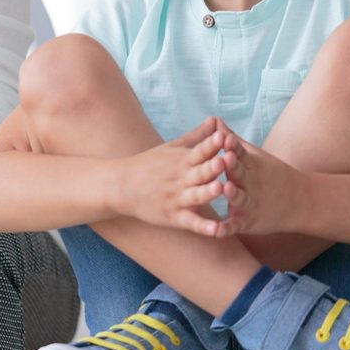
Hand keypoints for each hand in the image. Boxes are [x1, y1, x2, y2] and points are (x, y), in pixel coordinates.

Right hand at [115, 117, 228, 235]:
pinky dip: (203, 227)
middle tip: (227, 160)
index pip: (200, 150)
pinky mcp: (174, 217)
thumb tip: (216, 119)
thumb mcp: (172, 147)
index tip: (224, 135)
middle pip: (200, 172)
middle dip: (213, 166)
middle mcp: (181, 178)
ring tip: (221, 188)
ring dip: (209, 192)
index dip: (212, 144)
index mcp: (182, 160)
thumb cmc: (150, 164)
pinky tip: (216, 230)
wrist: (122, 186)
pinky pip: (191, 222)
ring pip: (197, 196)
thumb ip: (197, 136)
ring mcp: (177, 199)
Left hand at [210, 129, 304, 237]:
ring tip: (225, 188)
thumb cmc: (270, 174)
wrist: (299, 202)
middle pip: (241, 174)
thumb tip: (214, 121)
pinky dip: (227, 228)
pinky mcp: (248, 222)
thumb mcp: (254, 156)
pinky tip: (215, 231)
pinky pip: (236, 226)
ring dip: (233, 194)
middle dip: (233, 166)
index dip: (233, 146)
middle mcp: (252, 184)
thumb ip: (232, 141)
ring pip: (240, 198)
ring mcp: (251, 203)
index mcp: (252, 166)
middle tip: (224, 158)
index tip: (225, 138)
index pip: (241, 153)